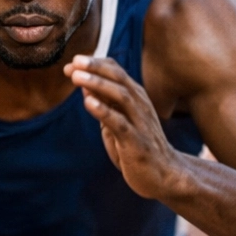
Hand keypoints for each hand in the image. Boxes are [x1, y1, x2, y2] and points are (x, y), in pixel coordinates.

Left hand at [66, 54, 180, 196]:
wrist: (164, 175)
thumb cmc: (138, 146)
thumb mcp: (118, 122)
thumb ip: (104, 105)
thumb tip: (84, 86)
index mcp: (136, 97)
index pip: (116, 71)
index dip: (94, 65)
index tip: (71, 64)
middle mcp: (140, 104)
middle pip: (119, 78)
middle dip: (96, 67)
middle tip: (75, 60)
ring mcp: (140, 122)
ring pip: (121, 96)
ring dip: (98, 84)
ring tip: (77, 77)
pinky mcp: (137, 142)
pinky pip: (120, 123)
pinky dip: (104, 111)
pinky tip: (89, 103)